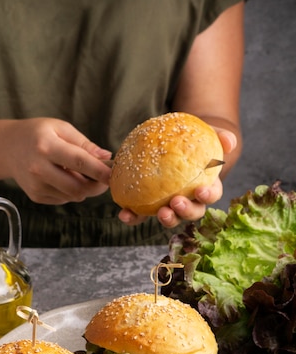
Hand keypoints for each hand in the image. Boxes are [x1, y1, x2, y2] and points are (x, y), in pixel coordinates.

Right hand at [7, 118, 111, 204]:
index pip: (79, 161)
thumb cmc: (37, 134)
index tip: (115, 175)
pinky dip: (71, 191)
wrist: (7, 148)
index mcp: (46, 146)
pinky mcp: (36, 196)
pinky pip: (64, 199)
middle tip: (105, 178)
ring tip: (79, 172)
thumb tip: (106, 157)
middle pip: (78, 187)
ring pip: (73, 196)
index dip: (100, 170)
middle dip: (97, 186)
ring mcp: (36, 185)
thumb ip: (84, 144)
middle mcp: (39, 168)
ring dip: (84, 188)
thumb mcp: (60, 128)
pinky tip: (64, 177)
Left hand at [118, 127, 236, 227]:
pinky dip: (133, 217)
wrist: (171, 142)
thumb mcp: (207, 135)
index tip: (201, 191)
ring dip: (166, 218)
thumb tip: (229, 141)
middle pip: (192, 212)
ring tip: (160, 212)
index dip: (208, 196)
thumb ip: (219, 137)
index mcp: (205, 186)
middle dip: (185, 211)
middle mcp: (189, 201)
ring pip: (169, 218)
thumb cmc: (193, 140)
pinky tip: (125, 214)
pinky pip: (141, 215)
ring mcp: (168, 205)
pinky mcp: (148, 206)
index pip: (211, 195)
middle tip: (176, 202)